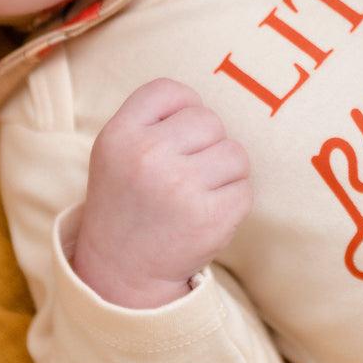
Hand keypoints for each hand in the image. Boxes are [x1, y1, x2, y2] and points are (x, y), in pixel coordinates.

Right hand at [72, 79, 252, 308]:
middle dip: (207, 144)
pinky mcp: (210, 218)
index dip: (181, 108)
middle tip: (185, 173)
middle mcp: (147, 156)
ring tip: (197, 193)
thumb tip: (205, 106)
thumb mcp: (117, 151)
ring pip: (235, 153)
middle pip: (210, 120)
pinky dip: (233, 201)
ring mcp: (180, 187)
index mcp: (119, 135)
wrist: (121, 271)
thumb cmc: (129, 201)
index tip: (174, 136)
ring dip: (225, 173)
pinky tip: (206, 214)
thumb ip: (153, 119)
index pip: (169, 90)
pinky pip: (245, 188)